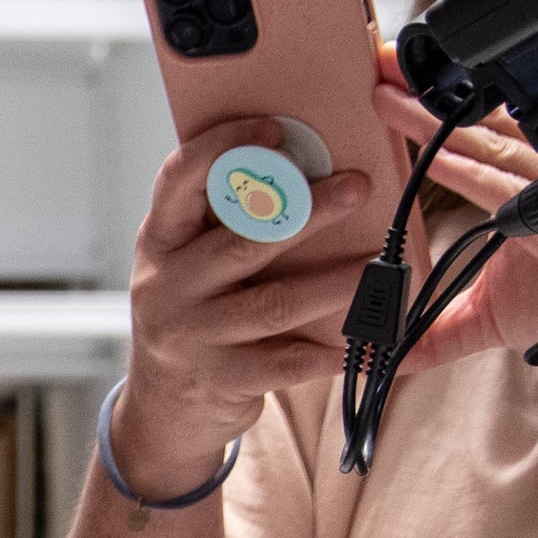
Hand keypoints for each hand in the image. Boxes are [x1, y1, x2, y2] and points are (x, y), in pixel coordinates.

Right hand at [106, 113, 390, 496]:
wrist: (162, 410)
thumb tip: (300, 162)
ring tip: (377, 267)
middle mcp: (170, 285)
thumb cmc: (191, 316)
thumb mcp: (185, 262)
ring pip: (274, 304)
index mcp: (160, 242)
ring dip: (332, 284)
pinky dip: (327, 352)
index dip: (224, 148)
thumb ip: (221, 221)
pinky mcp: (220, 379)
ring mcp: (192, 335)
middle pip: (243, 241)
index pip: (180, 180)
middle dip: (306, 211)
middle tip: (358, 188)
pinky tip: (363, 340)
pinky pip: (284, 364)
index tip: (274, 128)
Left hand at [376, 81, 537, 372]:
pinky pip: (505, 187)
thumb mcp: (490, 320)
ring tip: (390, 95)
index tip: (387, 88)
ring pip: (485, 144)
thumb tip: (386, 354)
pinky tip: (434, 154)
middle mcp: (532, 180)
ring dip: (434, 121)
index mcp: (516, 192)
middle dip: (423, 96)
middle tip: (378, 63)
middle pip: (472, 126)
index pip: (469, 139)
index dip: (429, 114)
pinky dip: (468, 171)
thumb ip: (437, 333)